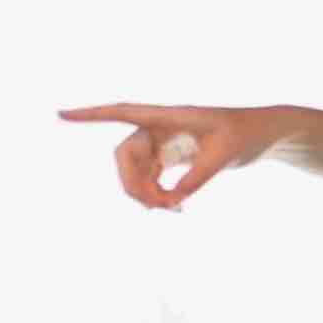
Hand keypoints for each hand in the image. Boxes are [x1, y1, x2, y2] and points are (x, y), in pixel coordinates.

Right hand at [60, 103, 284, 210]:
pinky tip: (175, 207)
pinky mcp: (170, 157)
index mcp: (170, 116)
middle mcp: (160, 127)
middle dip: (133, 184)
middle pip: (125, 156)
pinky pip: (149, 178)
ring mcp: (162, 142)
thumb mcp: (225, 155)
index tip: (59, 115)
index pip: (123, 112)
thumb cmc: (246, 134)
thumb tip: (171, 198)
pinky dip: (156, 195)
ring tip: (173, 210)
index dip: (91, 115)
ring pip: (135, 171)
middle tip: (159, 207)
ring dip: (145, 193)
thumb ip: (198, 176)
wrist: (263, 134)